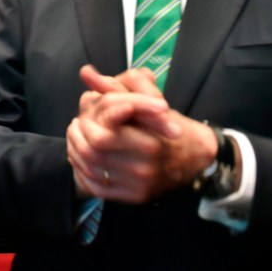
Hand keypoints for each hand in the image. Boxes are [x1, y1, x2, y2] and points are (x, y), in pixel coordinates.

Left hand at [66, 65, 214, 202]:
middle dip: (78, 134)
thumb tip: (86, 72)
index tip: (87, 112)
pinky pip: (95, 187)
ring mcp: (137, 187)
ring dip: (76, 149)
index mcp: (150, 144)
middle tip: (78, 123)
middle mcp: (144, 169)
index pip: (102, 136)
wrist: (196, 158)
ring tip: (78, 136)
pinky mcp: (133, 198)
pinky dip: (82, 170)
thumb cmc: (169, 125)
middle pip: (92, 152)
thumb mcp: (148, 100)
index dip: (88, 122)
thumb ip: (116, 87)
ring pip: (90, 169)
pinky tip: (83, 156)